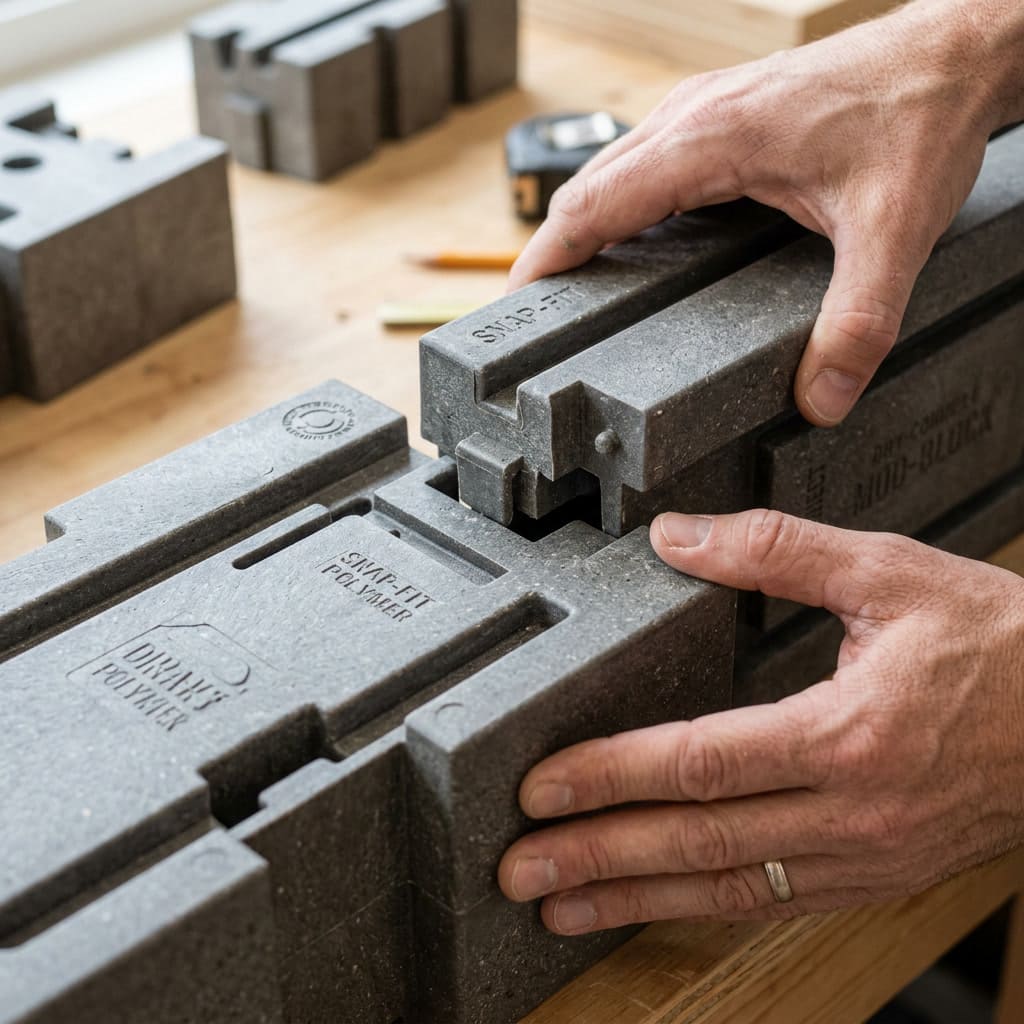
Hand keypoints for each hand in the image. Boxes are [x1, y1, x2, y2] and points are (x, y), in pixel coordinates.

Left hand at [497, 509, 1023, 933]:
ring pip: (732, 888)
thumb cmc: (1000, 643)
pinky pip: (778, 900)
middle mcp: (853, 812)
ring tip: (562, 906)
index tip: (538, 790)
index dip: (610, 777)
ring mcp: (867, 856)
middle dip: (599, 857)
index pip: (699, 762)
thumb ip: (775, 550)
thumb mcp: (889, 572)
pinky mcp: (879, 872)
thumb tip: (677, 536)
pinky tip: (658, 905)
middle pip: (699, 842)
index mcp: (848, 734)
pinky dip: (707, 908)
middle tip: (516, 870)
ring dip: (639, 900)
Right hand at [508, 0, 1023, 426]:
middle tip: (538, 323)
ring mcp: (700, 112)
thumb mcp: (893, 230)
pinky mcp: (718, 117)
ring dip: (583, 230)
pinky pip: (644, 166)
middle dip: (553, 255)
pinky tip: (634, 250)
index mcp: (708, 141)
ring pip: (612, 175)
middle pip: (586, 192)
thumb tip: (819, 399)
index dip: (544, 261)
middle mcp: (690, 119)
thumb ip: (856, 322)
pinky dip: (621, 209)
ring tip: (573, 296)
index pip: (591, 205)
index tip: (515, 311)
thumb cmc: (918, 116)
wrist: (955, 52)